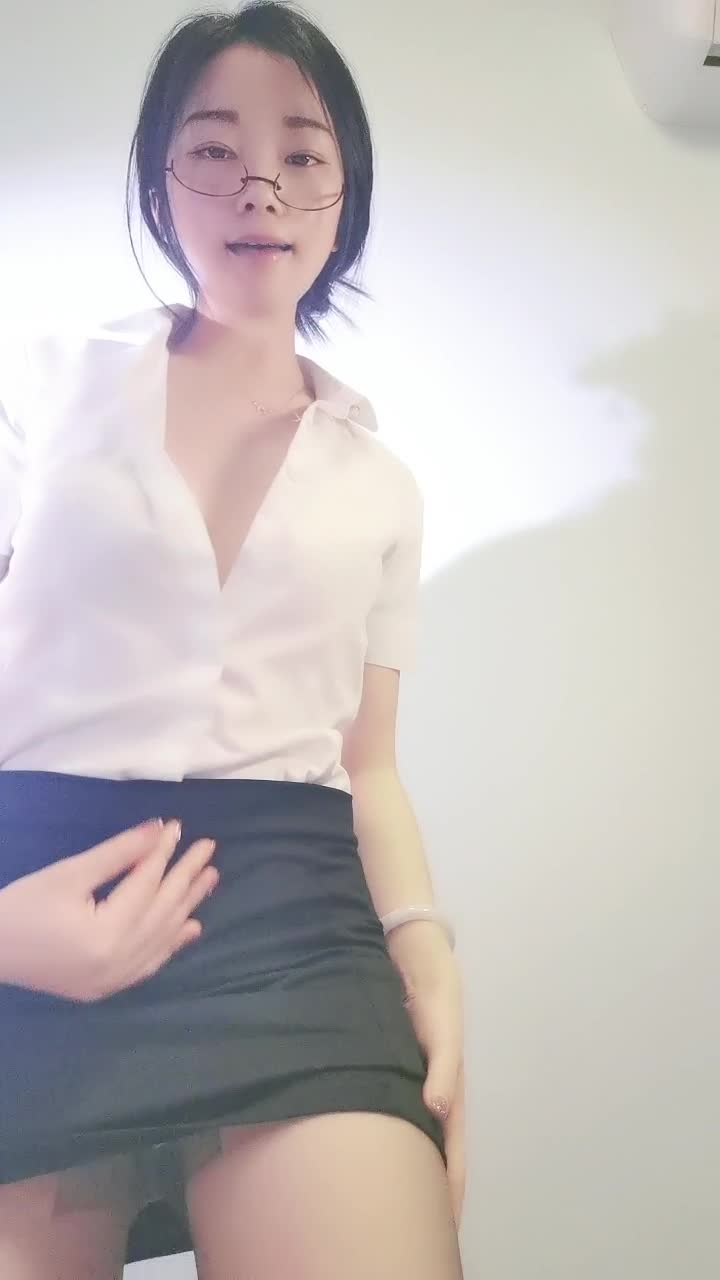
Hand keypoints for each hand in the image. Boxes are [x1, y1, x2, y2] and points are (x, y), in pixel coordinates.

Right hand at [0, 818, 217, 1001]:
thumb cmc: (22, 906)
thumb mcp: (69, 873)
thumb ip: (119, 853)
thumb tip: (160, 829)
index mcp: (106, 934)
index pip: (146, 884)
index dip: (164, 852)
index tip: (179, 827)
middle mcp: (117, 962)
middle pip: (161, 911)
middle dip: (186, 877)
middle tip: (209, 849)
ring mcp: (114, 981)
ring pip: (161, 938)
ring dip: (186, 907)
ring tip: (209, 880)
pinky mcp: (105, 988)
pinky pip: (149, 964)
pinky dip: (170, 943)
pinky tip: (189, 927)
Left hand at [387, 922, 465, 1228]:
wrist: (412, 957)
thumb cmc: (434, 993)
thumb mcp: (442, 1025)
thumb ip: (442, 1066)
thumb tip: (438, 1109)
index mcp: (447, 1090)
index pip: (450, 1152)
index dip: (450, 1189)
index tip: (445, 1227)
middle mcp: (430, 1094)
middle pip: (432, 1154)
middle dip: (429, 1193)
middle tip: (414, 1231)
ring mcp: (411, 1083)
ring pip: (412, 1138)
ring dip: (409, 1171)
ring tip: (394, 1207)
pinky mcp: (392, 1069)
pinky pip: (392, 1115)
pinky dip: (389, 1141)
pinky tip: (374, 1157)